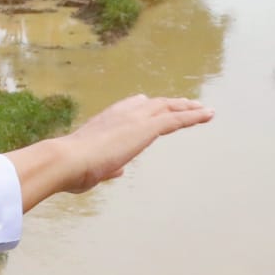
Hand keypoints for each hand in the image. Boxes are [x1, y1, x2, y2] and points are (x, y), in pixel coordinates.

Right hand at [6, 95, 213, 211]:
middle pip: (154, 104)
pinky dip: (194, 116)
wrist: (66, 160)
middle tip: (188, 105)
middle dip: (171, 104)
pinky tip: (208, 115)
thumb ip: (108, 167)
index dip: (146, 106)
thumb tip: (120, 170)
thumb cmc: (72, 169)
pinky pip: (176, 119)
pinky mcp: (146, 128)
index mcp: (106, 121)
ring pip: (168, 108)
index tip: (157, 106)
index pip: (131, 107)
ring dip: (187, 108)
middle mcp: (122, 114)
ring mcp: (135, 119)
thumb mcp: (91, 169)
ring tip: (205, 110)